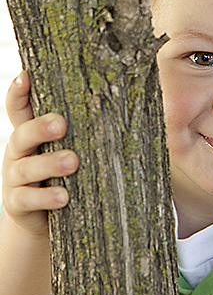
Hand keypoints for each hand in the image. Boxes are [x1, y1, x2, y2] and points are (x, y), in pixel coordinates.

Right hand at [2, 71, 78, 234]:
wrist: (42, 218)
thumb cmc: (61, 176)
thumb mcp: (64, 149)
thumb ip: (77, 132)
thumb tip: (117, 108)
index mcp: (28, 135)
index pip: (18, 109)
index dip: (18, 93)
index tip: (26, 76)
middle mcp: (17, 152)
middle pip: (23, 134)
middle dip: (41, 128)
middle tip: (61, 124)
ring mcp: (14, 178)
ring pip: (28, 167)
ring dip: (50, 163)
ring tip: (72, 162)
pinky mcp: (16, 202)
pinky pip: (28, 198)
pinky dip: (46, 197)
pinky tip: (64, 197)